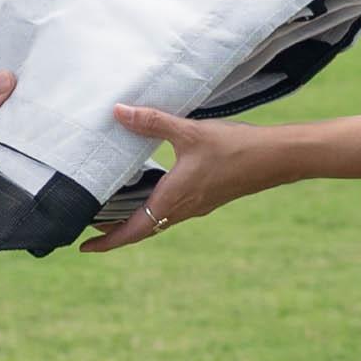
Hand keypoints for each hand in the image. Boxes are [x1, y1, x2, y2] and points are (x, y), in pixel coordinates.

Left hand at [78, 104, 288, 251]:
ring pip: (157, 221)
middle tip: (90, 229)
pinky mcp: (207, 198)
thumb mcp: (189, 131)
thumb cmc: (234, 147)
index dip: (107, 241)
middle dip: (115, 233)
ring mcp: (196, 206)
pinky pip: (172, 211)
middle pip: (142, 230)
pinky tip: (151, 190)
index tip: (84, 248)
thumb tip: (118, 112)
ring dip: (134, 221)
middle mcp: (183, 209)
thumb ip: (152, 122)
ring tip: (113, 212)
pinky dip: (153, 208)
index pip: (132, 231)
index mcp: (173, 199)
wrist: (276, 158)